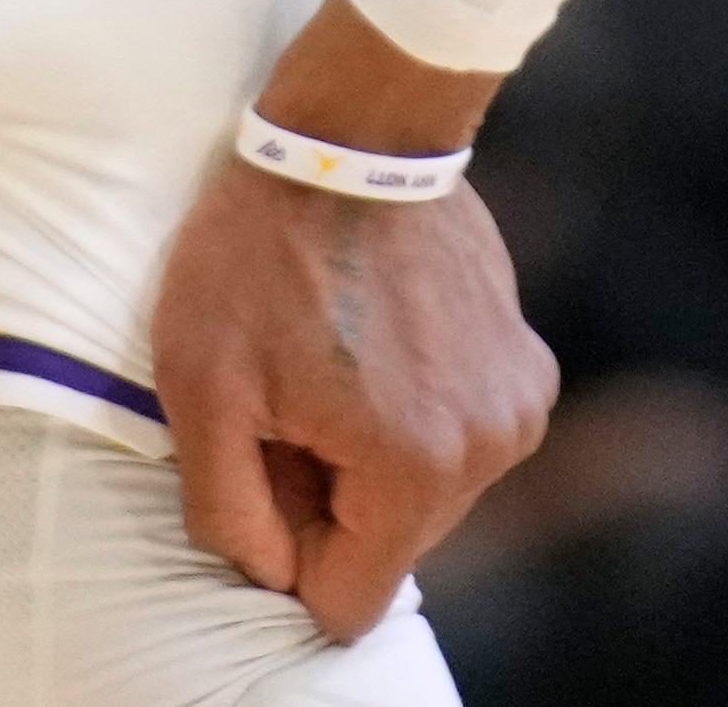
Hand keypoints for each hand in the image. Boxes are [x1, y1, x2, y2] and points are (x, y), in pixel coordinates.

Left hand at [150, 0, 556, 642]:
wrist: (352, 130)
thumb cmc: (260, 250)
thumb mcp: (199, 387)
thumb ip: (229, 512)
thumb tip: (275, 574)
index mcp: (414, 467)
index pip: (350, 597)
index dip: (292, 548)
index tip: (267, 461)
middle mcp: (491, 447)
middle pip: (391, 542)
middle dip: (333, 494)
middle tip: (289, 397)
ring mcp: (519, 401)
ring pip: (426, 492)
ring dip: (372, 453)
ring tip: (331, 361)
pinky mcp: (528, 361)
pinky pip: (458, 435)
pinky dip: (414, 412)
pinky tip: (373, 341)